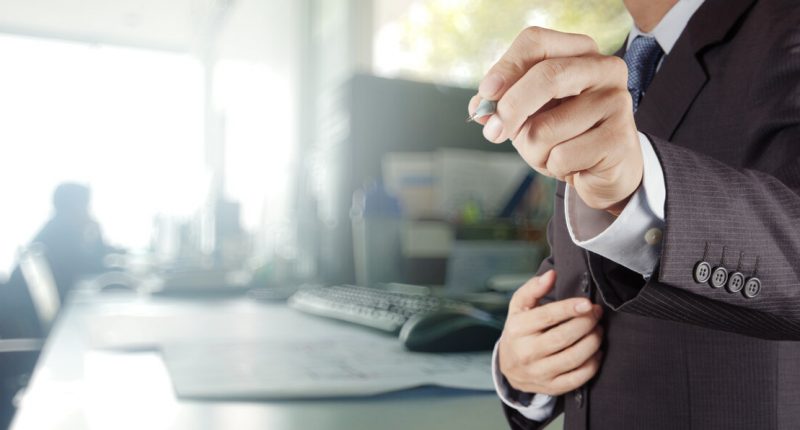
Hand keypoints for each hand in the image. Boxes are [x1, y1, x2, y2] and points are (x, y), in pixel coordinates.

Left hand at [469, 27, 641, 214]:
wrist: (604, 171)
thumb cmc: (563, 135)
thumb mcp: (528, 113)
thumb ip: (502, 104)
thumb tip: (480, 109)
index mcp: (580, 52)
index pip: (536, 42)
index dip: (506, 67)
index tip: (485, 94)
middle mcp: (604, 69)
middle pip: (547, 76)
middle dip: (511, 108)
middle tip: (493, 133)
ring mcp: (617, 102)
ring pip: (546, 127)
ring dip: (532, 151)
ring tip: (550, 154)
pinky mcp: (620, 138)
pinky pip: (562, 156)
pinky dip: (553, 167)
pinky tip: (571, 166)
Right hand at [498, 270, 603, 395]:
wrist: (509, 367)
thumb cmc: (519, 331)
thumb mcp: (519, 307)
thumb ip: (534, 288)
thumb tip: (551, 274)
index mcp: (518, 329)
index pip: (547, 317)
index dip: (570, 309)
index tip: (588, 303)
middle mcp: (526, 352)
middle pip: (563, 337)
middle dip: (586, 323)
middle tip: (597, 314)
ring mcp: (538, 372)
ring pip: (574, 358)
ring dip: (593, 342)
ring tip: (598, 330)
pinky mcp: (551, 387)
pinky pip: (578, 378)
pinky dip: (593, 364)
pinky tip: (597, 351)